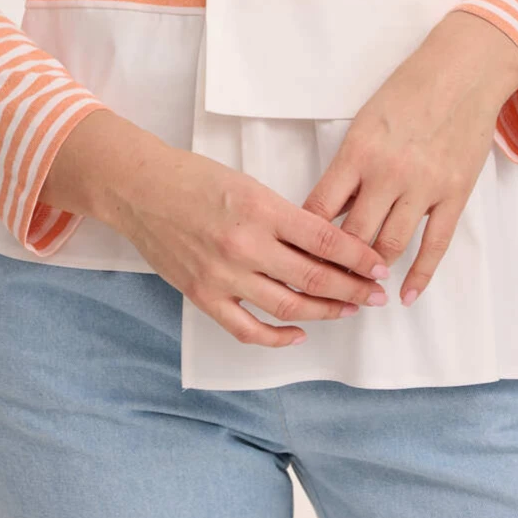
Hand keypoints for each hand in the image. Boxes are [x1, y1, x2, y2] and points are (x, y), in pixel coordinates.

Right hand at [42, 112, 392, 348]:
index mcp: (260, 209)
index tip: (379, 266)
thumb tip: (324, 245)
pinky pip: (248, 329)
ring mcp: (223, 275)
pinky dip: (277, 338)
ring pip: (288, 306)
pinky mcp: (203, 296)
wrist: (138, 190)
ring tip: (348, 310)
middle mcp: (244, 245)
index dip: (358, 257)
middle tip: (376, 294)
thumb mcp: (248, 185)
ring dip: (325, 312)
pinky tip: (298, 334)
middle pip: (313, 277)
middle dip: (353, 289)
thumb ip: (283, 217)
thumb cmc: (193, 179)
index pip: (324, 240)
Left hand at [301, 11, 517, 306]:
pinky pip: (435, 244)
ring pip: (390, 246)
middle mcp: (388, 173)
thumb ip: (350, 167)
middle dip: (335, 265)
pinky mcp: (455, 194)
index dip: (305, 239)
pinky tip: (406, 295)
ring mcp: (424, 186)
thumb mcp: (366, 122)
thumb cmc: (409, 91)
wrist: (464, 72)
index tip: (296, 257)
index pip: (321, 208)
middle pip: (352, 236)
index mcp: (358, 151)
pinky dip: (420, 275)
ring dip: (373, 273)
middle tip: (323, 286)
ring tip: (360, 291)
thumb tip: (333, 212)